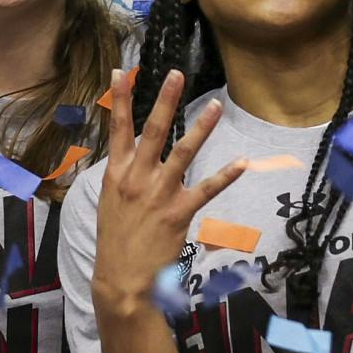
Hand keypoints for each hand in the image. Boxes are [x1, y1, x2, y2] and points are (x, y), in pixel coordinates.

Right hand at [91, 68, 246, 314]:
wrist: (121, 280)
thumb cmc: (117, 241)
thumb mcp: (111, 202)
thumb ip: (123, 176)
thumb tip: (130, 155)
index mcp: (117, 174)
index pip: (117, 129)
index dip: (121, 99)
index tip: (122, 72)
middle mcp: (137, 179)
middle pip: (152, 132)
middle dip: (165, 101)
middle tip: (177, 74)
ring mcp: (159, 194)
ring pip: (183, 153)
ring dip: (201, 128)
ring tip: (217, 105)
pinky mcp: (178, 213)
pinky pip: (206, 189)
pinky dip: (225, 176)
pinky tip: (242, 163)